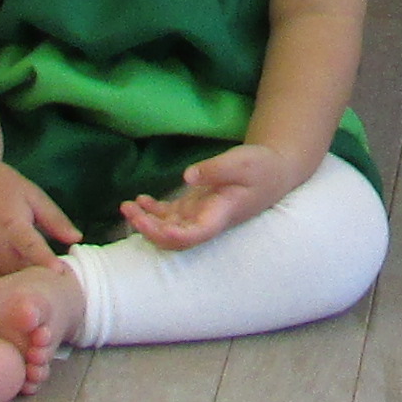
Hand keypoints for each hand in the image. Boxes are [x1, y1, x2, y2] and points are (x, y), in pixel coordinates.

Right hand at [0, 160, 81, 280]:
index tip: (59, 273)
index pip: (31, 247)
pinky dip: (0, 289)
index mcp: (13, 225)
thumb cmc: (2, 185)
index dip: (45, 261)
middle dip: (38, 282)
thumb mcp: (33, 195)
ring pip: (2, 282)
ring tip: (38, 295)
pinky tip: (13, 292)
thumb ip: (54, 219)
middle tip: (58, 290)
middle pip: (19, 272)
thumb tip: (76, 238)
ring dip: (20, 289)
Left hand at [122, 142, 303, 248]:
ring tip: (126, 206)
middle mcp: (207, 222)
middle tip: (130, 213)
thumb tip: (187, 176)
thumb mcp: (241, 162)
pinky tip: (140, 200)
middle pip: (174, 239)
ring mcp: (200, 216)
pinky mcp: (197, 207)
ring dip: (146, 221)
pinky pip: (170, 216)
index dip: (170, 235)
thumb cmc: (261, 167)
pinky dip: (153, 211)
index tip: (150, 224)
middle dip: (149, 231)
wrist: (275, 172)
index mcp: (219, 216)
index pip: (192, 236)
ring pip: (168, 229)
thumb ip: (215, 169)